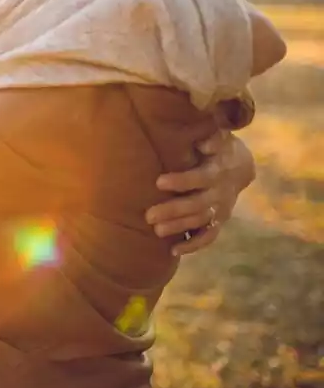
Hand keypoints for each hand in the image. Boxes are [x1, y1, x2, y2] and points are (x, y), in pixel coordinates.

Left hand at [144, 131, 255, 255]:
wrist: (239, 166)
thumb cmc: (217, 146)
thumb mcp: (218, 136)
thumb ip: (212, 137)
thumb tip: (203, 142)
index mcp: (218, 171)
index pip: (200, 178)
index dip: (181, 181)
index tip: (158, 182)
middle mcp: (220, 193)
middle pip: (197, 205)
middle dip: (173, 210)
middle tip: (148, 215)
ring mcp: (220, 210)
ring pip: (200, 222)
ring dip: (179, 227)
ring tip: (156, 231)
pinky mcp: (218, 221)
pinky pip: (208, 237)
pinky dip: (193, 245)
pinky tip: (173, 251)